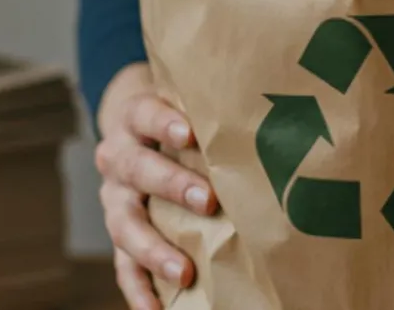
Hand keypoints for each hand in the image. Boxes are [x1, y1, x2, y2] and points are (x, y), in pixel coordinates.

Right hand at [94, 62, 216, 309]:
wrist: (136, 129)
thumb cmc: (180, 118)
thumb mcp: (187, 105)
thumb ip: (215, 114)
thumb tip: (279, 123)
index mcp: (135, 118)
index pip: (145, 114)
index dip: (164, 124)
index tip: (190, 134)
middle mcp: (118, 157)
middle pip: (136, 169)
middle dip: (171, 185)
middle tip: (207, 200)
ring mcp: (114, 197)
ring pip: (123, 223)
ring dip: (153, 249)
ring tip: (184, 271)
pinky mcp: (117, 232)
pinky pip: (121, 264)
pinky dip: (138, 288)